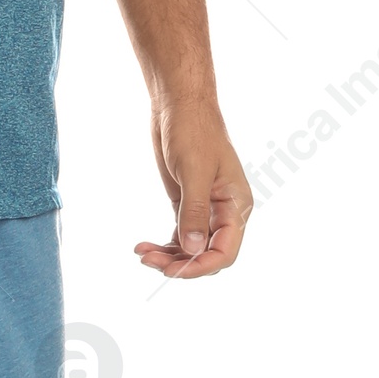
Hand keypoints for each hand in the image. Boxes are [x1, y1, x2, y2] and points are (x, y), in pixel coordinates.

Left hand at [135, 96, 251, 280]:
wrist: (179, 105)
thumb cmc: (193, 131)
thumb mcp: (193, 172)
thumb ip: (194, 212)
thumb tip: (194, 250)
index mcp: (236, 205)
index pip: (225, 251)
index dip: (201, 267)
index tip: (172, 272)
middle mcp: (224, 211)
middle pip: (208, 254)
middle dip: (181, 263)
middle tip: (149, 261)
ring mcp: (206, 208)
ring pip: (192, 248)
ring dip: (169, 256)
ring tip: (142, 253)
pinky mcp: (188, 203)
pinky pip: (181, 235)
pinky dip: (165, 244)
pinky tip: (144, 246)